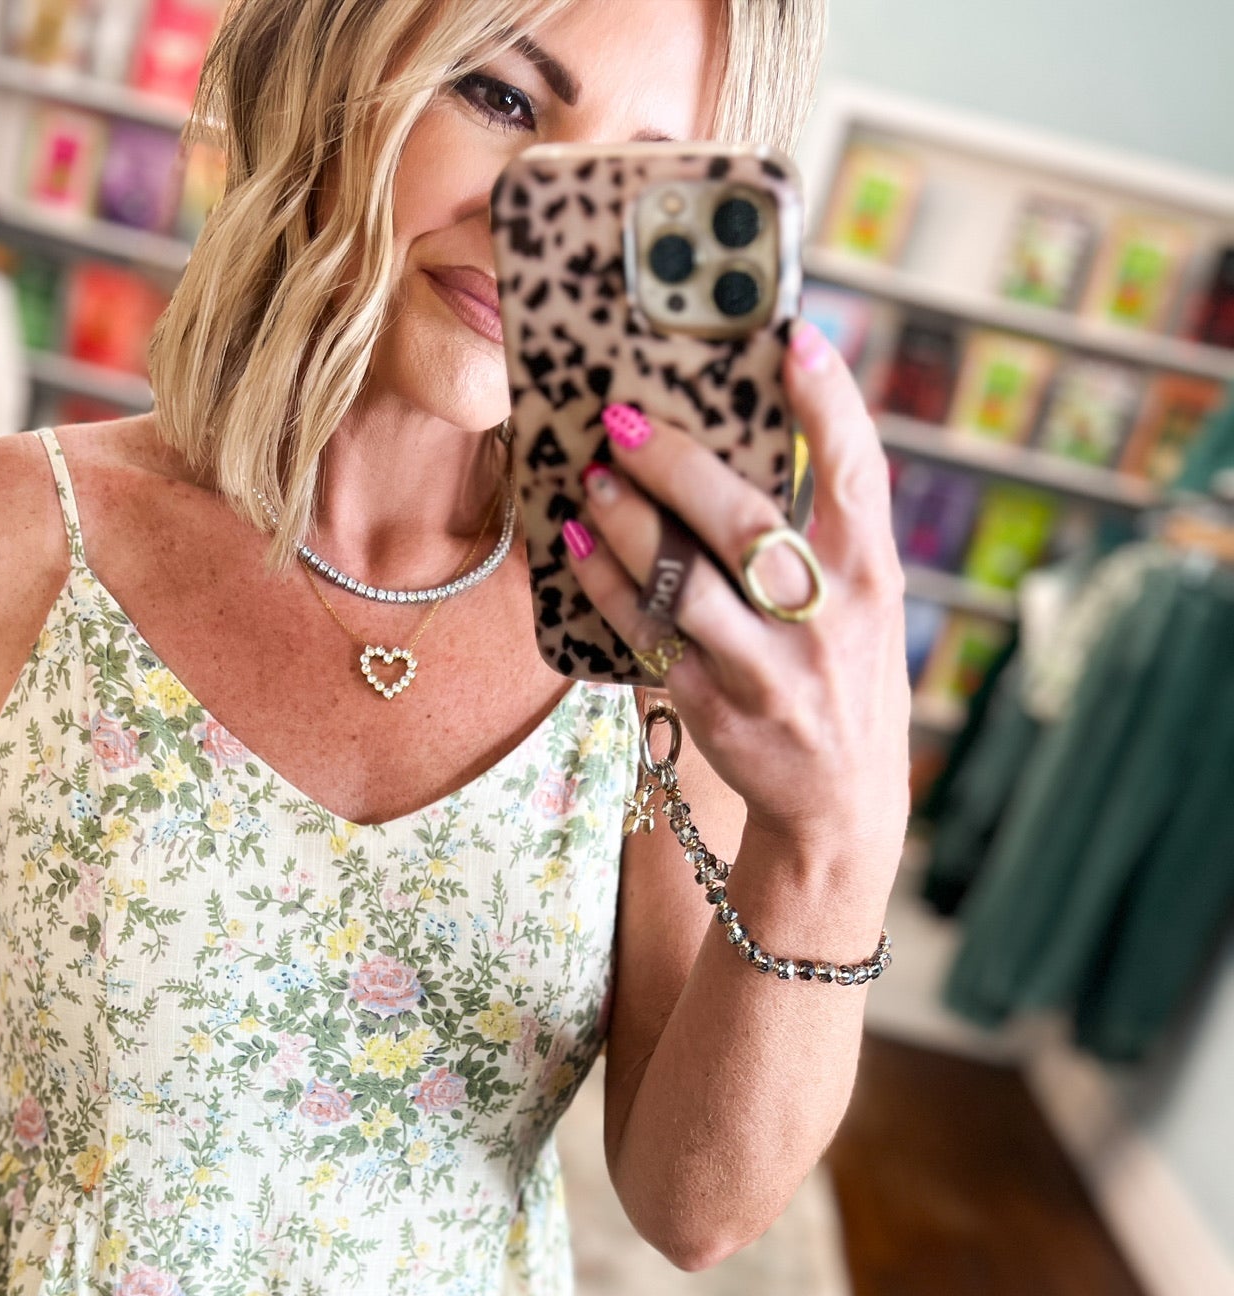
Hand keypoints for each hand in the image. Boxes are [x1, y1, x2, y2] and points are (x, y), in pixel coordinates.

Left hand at [562, 321, 911, 866]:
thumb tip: (760, 429)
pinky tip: (578, 550)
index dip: (829, 402)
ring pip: (687, 586)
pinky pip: (651, 639)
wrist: (840, 805)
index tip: (794, 336)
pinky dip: (610, 591)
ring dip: (630, 527)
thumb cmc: (843, 676)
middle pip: (746, 526)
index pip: (859, 473)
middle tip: (624, 418)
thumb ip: (829, 530)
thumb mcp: (863, 603)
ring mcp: (769, 671)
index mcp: (871, 577)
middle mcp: (825, 622)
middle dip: (678, 466)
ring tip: (589, 480)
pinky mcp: (717, 709)